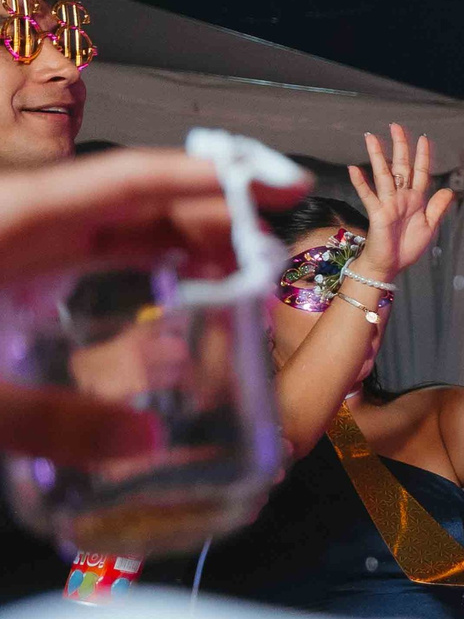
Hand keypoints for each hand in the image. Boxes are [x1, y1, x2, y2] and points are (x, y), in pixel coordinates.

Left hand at [0, 147, 310, 462]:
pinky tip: (183, 282)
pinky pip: (95, 247)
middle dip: (214, 210)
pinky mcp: (15, 268)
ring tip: (245, 265)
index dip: (210, 176)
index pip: (130, 179)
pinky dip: (148, 257)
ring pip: (119, 221)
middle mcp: (24, 217)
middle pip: (136, 198)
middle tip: (276, 243)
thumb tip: (146, 442)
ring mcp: (20, 240)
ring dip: (188, 235)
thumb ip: (47, 420)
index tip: (282, 184)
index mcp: (11, 216)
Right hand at [344, 124, 454, 280]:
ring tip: (371, 138)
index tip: (423, 138)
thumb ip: (437, 208)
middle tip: (396, 126)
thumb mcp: (430, 226)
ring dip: (377, 156)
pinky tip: (354, 169)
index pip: (420, 172)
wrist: (391, 265)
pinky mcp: (377, 213)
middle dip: (400, 146)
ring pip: (383, 174)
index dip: (422, 156)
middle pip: (401, 166)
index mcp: (416, 199)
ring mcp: (388, 203)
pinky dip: (361, 183)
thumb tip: (449, 190)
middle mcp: (401, 196)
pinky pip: (368, 195)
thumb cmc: (407, 247)